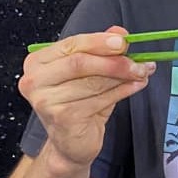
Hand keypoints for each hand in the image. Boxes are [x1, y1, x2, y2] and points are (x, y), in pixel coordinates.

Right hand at [18, 28, 154, 169]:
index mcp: (38, 62)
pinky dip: (122, 91)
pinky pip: (99, 100)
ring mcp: (46, 101)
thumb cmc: (78, 104)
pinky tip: (135, 86)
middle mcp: (35, 80)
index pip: (71, 44)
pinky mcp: (62, 118)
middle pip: (80, 62)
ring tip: (141, 73)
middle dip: (113, 61)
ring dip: (123, 77)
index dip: (99, 41)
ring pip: (93, 82)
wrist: (70, 143)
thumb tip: (120, 33)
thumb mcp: (90, 73)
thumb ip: (102, 51)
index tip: (124, 41)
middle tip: (138, 62)